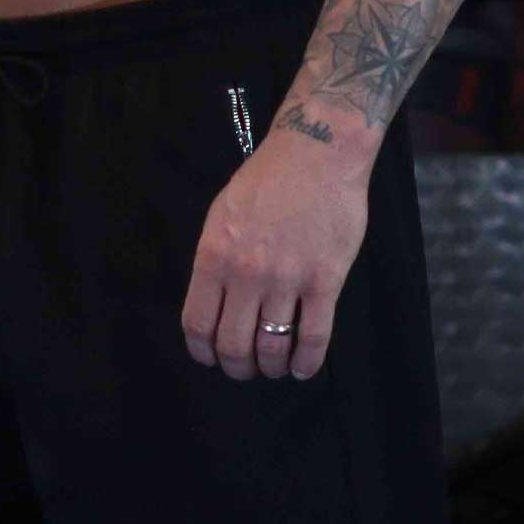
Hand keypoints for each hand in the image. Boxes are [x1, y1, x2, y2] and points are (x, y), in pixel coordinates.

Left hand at [181, 133, 368, 380]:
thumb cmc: (267, 181)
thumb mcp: (220, 216)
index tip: (210, 359)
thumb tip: (211, 302)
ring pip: (272, 346)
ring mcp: (287, 279)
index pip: (198, 324)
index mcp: (214, 257)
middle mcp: (247, 274)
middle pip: (233, 344)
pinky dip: (307, 362)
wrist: (317, 153)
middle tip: (244, 370)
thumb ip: (213, 261)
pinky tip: (303, 369)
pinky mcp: (325, 280)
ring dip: (270, 367)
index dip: (203, 352)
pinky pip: (314, 337)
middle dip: (236, 367)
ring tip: (273, 368)